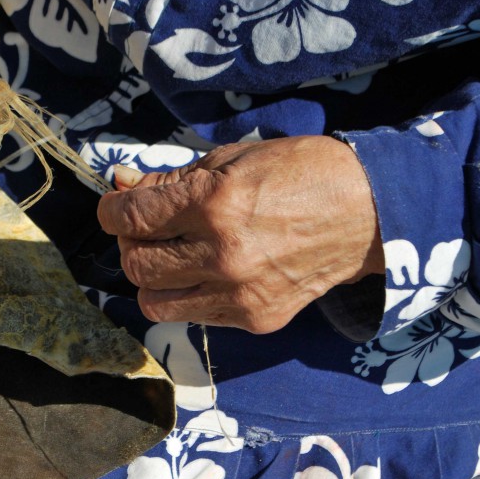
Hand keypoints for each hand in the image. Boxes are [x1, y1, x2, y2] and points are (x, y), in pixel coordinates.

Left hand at [97, 136, 384, 332]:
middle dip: (130, 245)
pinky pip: (194, 315)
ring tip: (171, 256)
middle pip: (136, 266)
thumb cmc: (300, 172)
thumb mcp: (230, 159)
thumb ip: (171, 180)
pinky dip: (188, 294)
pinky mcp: (255, 319)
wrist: (369, 213)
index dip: (110, 212)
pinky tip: (207, 270)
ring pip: (154, 303)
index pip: (132, 219)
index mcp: (214, 204)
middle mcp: (223, 255)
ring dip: (152, 278)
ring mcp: (239, 294)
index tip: (113, 207)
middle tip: (145, 230)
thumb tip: (122, 188)